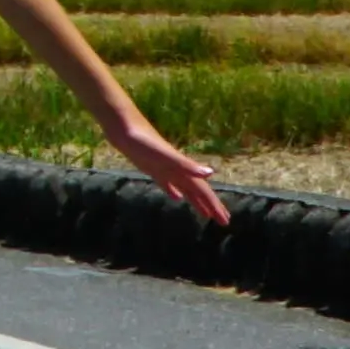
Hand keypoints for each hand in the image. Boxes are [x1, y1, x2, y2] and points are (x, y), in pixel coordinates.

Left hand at [108, 114, 231, 227]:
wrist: (123, 127)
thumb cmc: (143, 142)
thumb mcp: (165, 155)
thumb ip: (186, 164)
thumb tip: (211, 173)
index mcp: (182, 170)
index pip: (203, 191)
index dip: (214, 206)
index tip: (225, 221)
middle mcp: (177, 170)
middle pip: (198, 191)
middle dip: (211, 206)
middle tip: (224, 221)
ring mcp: (165, 169)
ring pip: (186, 188)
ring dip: (197, 201)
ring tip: (206, 214)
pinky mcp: (153, 168)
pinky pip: (168, 183)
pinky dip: (174, 191)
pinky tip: (177, 198)